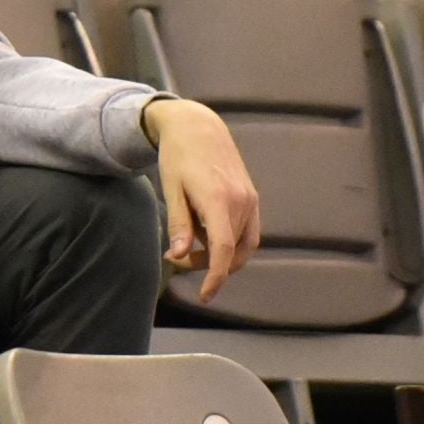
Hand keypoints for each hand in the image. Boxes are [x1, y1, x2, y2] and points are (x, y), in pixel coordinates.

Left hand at [144, 99, 260, 302]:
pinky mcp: (252, 198)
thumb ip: (178, 224)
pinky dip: (230, 242)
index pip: (222, 251)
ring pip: (241, 246)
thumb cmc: (178, 156)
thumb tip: (180, 256)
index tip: (205, 296)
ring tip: (191, 243)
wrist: (197, 126)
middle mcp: (241, 202)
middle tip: (176, 256)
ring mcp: (250, 200)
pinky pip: (247, 232)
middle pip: (230, 252)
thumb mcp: (171, 189)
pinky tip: (206, 233)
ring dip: (219, 255)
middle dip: (206, 265)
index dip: (215, 278)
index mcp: (219, 200)